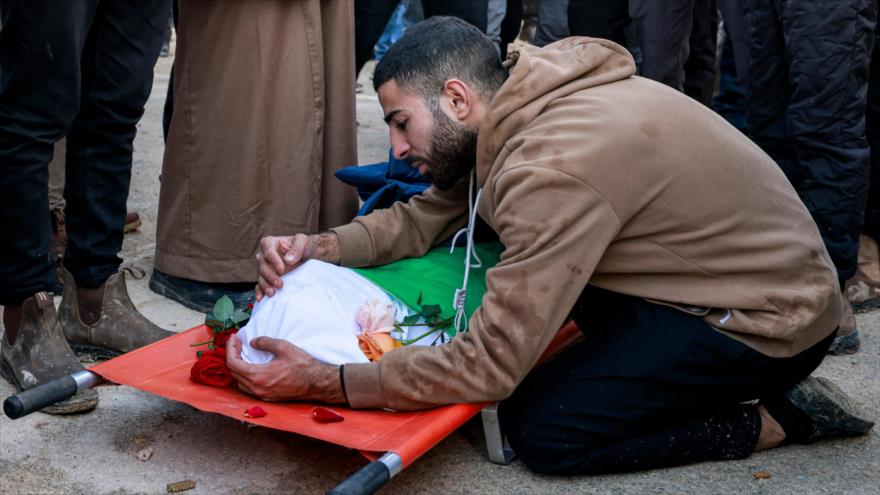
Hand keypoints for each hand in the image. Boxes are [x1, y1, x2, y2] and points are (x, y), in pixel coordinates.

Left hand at [226, 334, 344, 402]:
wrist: (316, 383)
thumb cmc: (302, 365)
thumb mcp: (284, 347)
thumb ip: (265, 343)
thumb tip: (252, 342)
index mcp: (258, 376)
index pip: (233, 363)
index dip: (230, 348)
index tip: (234, 338)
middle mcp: (257, 388)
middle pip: (234, 373)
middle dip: (233, 356)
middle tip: (238, 344)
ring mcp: (262, 395)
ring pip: (239, 383)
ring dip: (238, 368)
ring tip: (242, 355)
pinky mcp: (267, 398)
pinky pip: (249, 388)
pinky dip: (245, 376)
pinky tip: (251, 367)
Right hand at [255, 234, 312, 300]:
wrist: (310, 257)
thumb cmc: (305, 246)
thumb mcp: (303, 241)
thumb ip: (296, 248)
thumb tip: (287, 260)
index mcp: (271, 243)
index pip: (268, 251)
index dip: (273, 260)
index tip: (282, 269)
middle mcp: (265, 255)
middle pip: (263, 266)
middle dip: (270, 276)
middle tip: (280, 284)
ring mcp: (266, 267)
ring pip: (261, 276)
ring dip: (265, 285)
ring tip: (272, 293)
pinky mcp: (268, 278)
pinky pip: (260, 285)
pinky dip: (260, 291)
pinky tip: (261, 299)